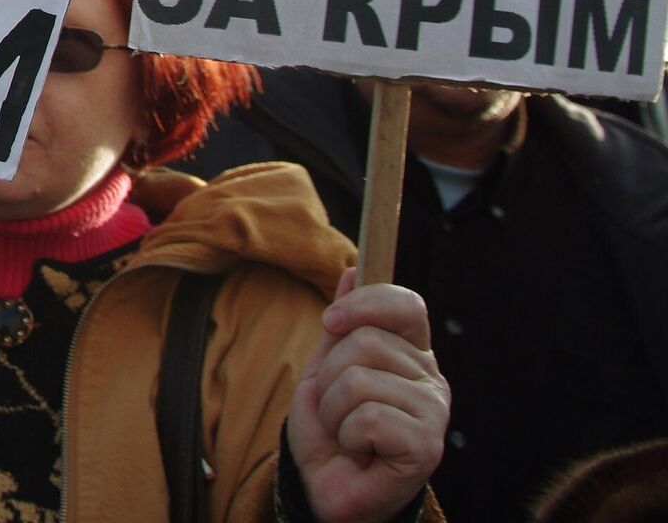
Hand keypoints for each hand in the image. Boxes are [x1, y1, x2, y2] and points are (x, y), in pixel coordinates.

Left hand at [286, 269, 448, 522]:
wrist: (326, 487)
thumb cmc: (329, 431)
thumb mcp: (325, 369)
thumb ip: (341, 325)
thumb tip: (353, 271)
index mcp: (411, 354)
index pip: (406, 304)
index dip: (365, 303)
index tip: (331, 322)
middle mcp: (431, 379)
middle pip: (366, 341)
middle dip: (330, 376)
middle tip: (338, 409)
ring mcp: (434, 414)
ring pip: (359, 380)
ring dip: (333, 410)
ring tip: (347, 433)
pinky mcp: (426, 448)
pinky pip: (367, 417)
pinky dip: (347, 435)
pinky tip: (360, 452)